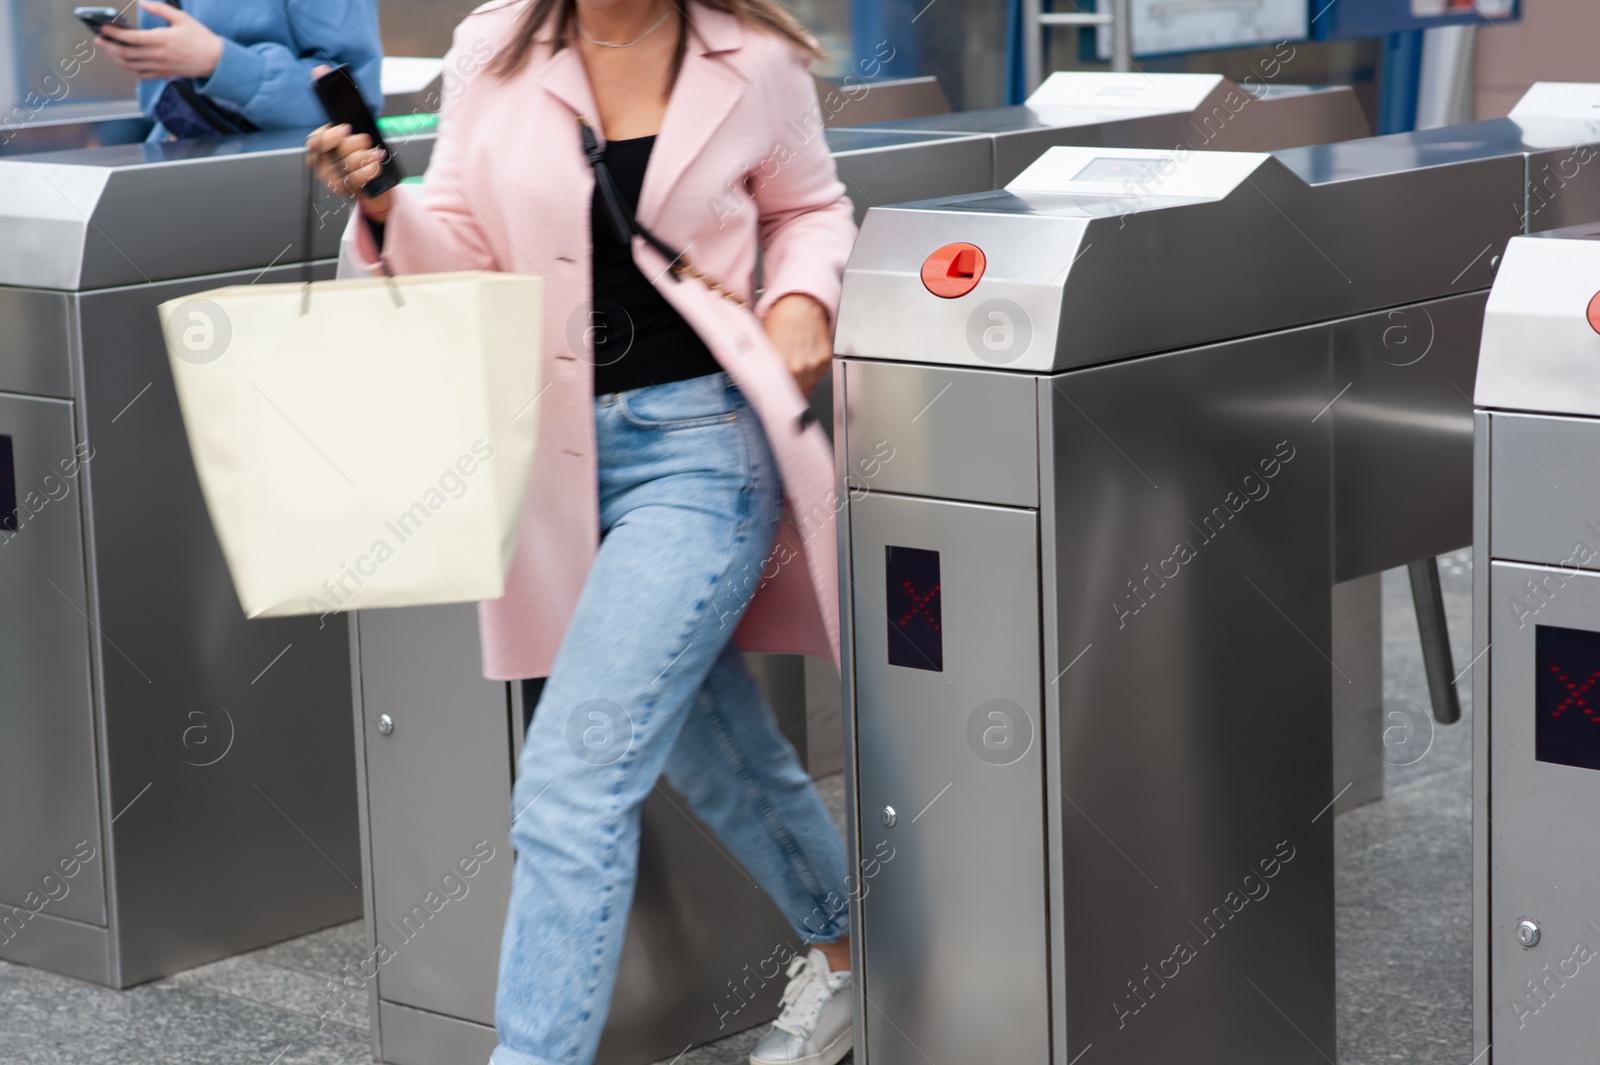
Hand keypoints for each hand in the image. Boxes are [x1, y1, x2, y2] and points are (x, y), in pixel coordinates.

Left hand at [96, 1, 223, 79]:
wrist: (216, 61)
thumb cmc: (201, 39)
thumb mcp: (182, 18)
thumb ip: (159, 9)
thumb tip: (143, 2)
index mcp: (161, 40)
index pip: (131, 38)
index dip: (114, 33)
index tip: (104, 28)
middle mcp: (158, 55)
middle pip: (126, 53)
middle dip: (109, 46)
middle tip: (99, 40)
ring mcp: (160, 66)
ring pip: (131, 65)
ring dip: (116, 58)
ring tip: (108, 50)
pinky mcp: (164, 74)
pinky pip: (142, 75)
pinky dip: (130, 69)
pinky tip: (125, 62)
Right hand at [306, 121, 393, 218]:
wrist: (369, 181)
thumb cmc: (356, 154)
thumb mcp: (349, 137)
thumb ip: (347, 129)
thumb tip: (357, 121)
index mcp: (318, 147)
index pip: (316, 141)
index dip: (331, 135)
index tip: (346, 128)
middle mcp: (321, 164)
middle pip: (335, 151)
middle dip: (355, 142)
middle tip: (366, 140)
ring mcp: (332, 179)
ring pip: (346, 164)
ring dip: (365, 156)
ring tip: (377, 153)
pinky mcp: (345, 190)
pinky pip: (355, 180)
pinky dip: (368, 171)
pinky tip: (376, 165)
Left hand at [763, 293, 831, 398]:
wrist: (801, 301)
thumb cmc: (780, 317)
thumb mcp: (765, 346)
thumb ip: (766, 369)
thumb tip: (765, 383)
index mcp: (782, 368)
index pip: (780, 398)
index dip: (777, 403)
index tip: (776, 406)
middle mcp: (801, 369)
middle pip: (796, 396)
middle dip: (788, 396)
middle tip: (782, 394)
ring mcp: (815, 366)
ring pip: (807, 388)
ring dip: (800, 388)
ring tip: (792, 379)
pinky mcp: (826, 361)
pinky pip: (817, 377)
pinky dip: (810, 376)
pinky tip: (803, 366)